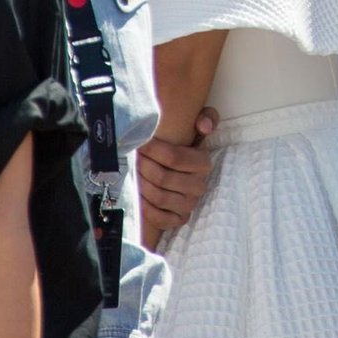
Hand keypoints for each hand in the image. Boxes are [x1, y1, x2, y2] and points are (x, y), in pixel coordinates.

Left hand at [138, 107, 219, 239]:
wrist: (182, 172)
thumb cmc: (186, 148)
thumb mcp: (199, 129)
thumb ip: (207, 118)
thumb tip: (204, 126)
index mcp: (204, 163)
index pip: (174, 157)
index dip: (153, 150)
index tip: (139, 144)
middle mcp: (199, 186)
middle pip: (162, 178)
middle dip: (143, 167)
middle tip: (131, 158)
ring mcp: (190, 204)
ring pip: (158, 197)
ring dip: (140, 185)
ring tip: (130, 173)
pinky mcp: (180, 219)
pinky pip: (159, 218)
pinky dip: (145, 208)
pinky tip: (136, 195)